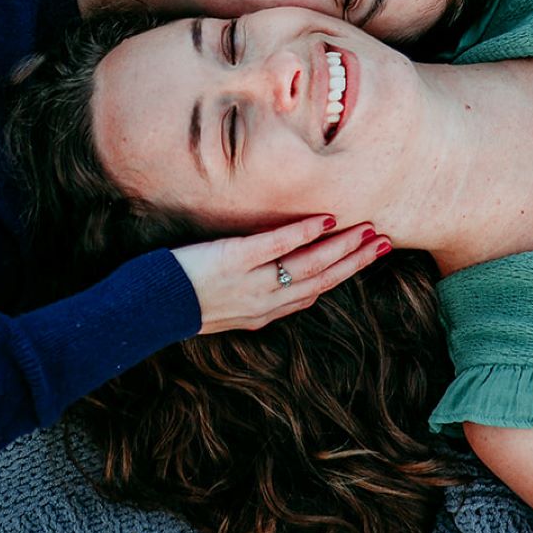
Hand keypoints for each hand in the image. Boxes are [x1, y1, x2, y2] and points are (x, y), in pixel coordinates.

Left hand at [169, 215, 391, 335]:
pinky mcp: (236, 260)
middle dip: (356, 260)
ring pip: (310, 265)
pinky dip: (303, 232)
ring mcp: (253, 281)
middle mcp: (265, 301)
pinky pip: (277, 245)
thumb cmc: (179, 304)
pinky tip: (323, 219)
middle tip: (383, 241)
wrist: (150, 309)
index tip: (365, 258)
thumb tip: (271, 284)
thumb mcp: (223, 312)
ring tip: (367, 230)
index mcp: (264, 312)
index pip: (312, 292)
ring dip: (343, 247)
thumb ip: (250, 298)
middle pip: (322, 279)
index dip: (342, 274)